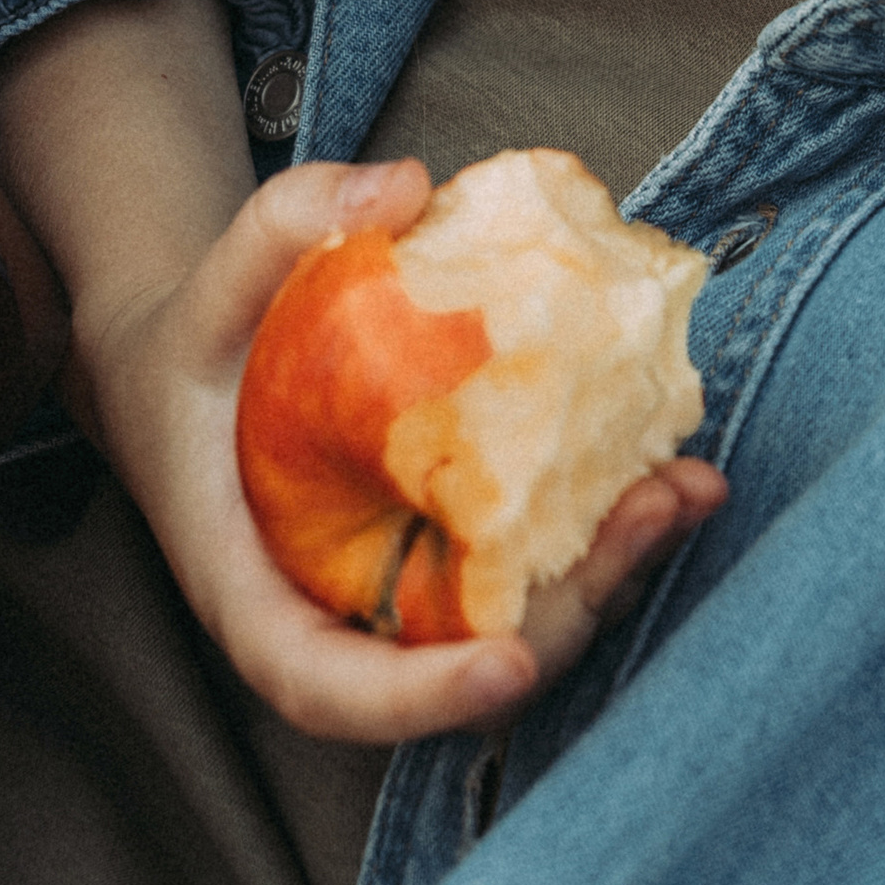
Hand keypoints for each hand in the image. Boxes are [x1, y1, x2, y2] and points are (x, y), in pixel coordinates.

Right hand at [84, 154, 725, 743]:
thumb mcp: (209, 282)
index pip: (327, 687)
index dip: (421, 698)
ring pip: (521, 625)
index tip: (508, 662)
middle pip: (461, 667)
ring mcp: (409, 598)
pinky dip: (607, 530)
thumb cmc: (193, 347)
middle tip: (653, 515)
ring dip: (615, 571)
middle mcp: (341, 622)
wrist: (196, 378)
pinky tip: (677, 468)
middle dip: (569, 613)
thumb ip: (284, 220)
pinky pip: (535, 567)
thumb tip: (405, 187)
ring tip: (690, 488)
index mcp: (254, 596)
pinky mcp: (459, 558)